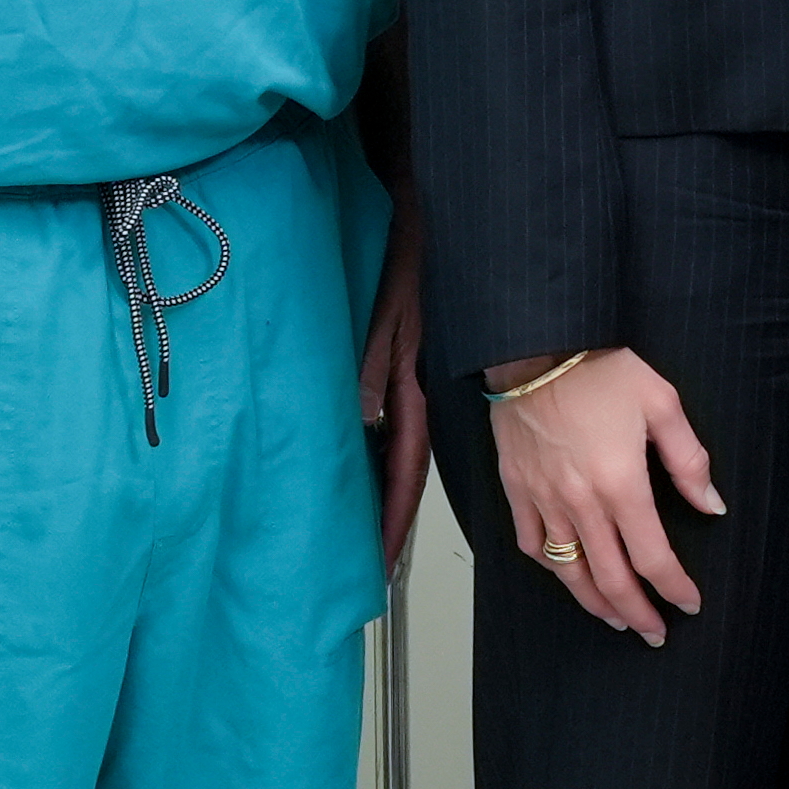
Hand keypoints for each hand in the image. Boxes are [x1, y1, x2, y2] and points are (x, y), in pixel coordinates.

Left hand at [359, 222, 432, 561]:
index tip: (380, 561)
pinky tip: (366, 471)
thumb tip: (365, 417)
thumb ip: (373, 364)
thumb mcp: (388, 313)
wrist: (424, 221)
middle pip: (402, 472)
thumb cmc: (406, 261)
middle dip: (389, 521)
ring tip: (369, 537)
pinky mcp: (396, 367)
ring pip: (396, 454)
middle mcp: (408, 394)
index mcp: (409, 388)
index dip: (392, 518)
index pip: (403, 470)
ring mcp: (404, 383)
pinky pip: (390, 428)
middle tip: (373, 568)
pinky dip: (379, 459)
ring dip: (384, 495)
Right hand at [490, 347, 716, 640]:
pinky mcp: (515, 489)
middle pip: (609, 576)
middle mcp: (580, 502)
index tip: (689, 603)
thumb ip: (689, 461)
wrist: (535, 346)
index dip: (673, 587)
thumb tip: (711, 506)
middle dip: (637, 611)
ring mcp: (542, 499)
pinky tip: (567, 575)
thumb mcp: (662, 404)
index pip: (652, 556)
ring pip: (568, 570)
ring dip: (593, 602)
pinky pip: (529, 542)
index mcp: (621, 484)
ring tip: (615, 620)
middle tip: (654, 633)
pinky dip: (550, 565)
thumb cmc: (602, 370)